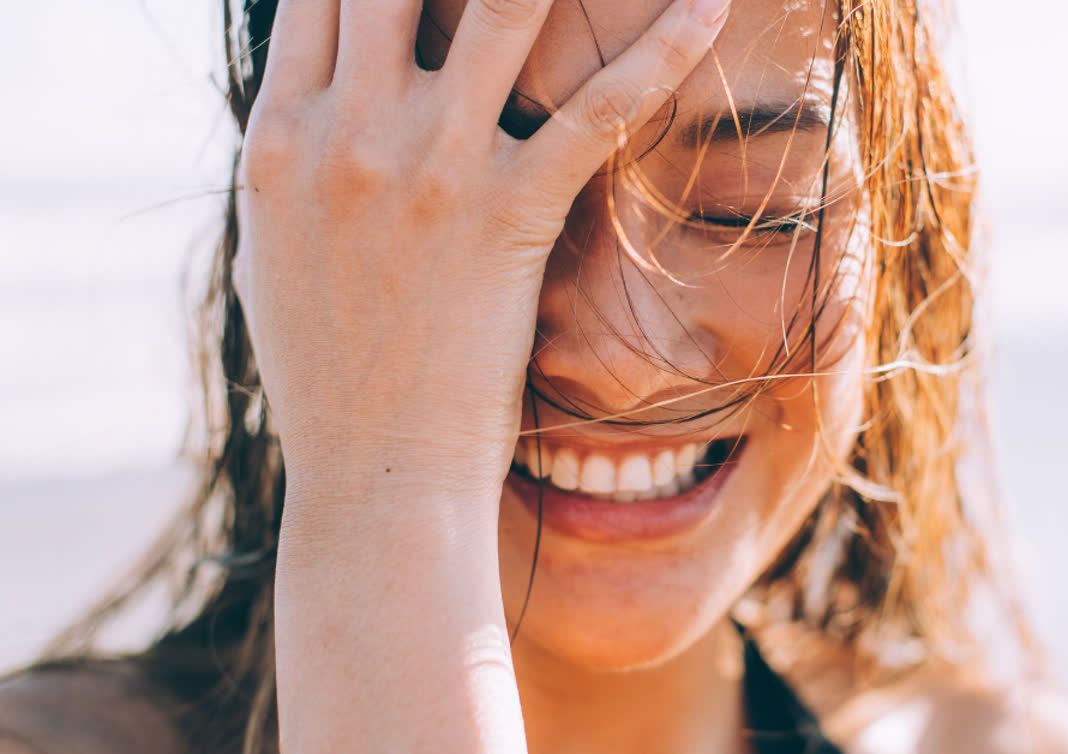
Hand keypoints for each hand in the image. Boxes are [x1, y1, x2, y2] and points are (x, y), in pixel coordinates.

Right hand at [235, 0, 730, 498]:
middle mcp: (348, 132)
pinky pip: (597, 107)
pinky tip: (708, 5)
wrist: (376, 467)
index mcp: (280, 138)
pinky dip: (660, 47)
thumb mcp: (275, 247)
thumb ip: (295, 153)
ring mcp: (430, 169)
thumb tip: (317, 94)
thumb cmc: (328, 369)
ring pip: (497, 6)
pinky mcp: (508, 213)